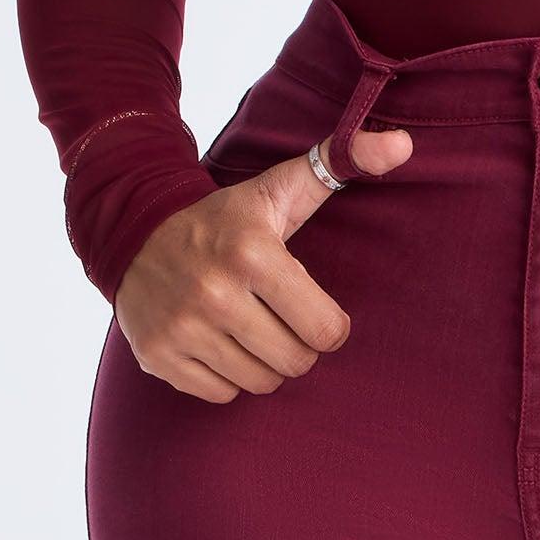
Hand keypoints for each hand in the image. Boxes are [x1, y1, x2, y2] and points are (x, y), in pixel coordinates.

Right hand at [113, 125, 413, 401]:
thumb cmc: (226, 218)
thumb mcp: (281, 187)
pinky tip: (220, 342)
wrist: (134, 233)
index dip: (330, 325)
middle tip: (282, 319)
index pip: (326, 330)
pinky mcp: (157, 357)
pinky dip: (228, 376)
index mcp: (254, 254)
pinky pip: (221, 394)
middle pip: (295, 361)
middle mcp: (214, 294)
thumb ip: (344, 160)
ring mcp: (182, 328)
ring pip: (259, 383)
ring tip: (252, 329)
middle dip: (298, 345)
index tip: (315, 309)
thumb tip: (404, 145)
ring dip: (265, 363)